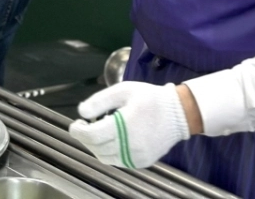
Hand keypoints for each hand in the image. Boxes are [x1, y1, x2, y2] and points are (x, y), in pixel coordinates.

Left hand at [69, 81, 189, 168]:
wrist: (179, 113)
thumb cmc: (150, 98)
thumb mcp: (123, 90)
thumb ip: (100, 101)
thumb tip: (82, 111)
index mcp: (124, 126)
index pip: (92, 136)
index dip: (78, 131)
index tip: (75, 124)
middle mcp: (130, 146)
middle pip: (96, 148)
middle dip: (85, 137)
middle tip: (84, 125)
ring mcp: (136, 157)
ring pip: (105, 158)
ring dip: (95, 146)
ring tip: (97, 131)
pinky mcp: (142, 162)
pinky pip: (118, 161)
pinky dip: (109, 152)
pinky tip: (111, 139)